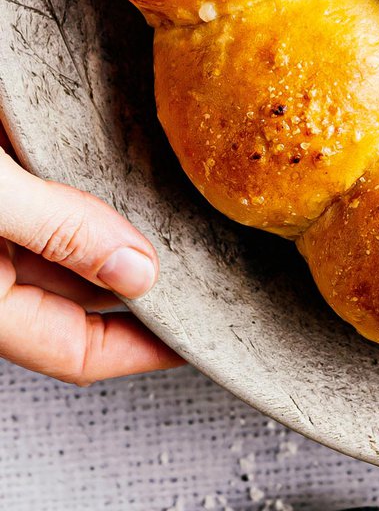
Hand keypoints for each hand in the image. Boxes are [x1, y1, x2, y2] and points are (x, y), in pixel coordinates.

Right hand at [0, 123, 181, 383]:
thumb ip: (58, 231)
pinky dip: (102, 187)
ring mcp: (1, 217)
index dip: (146, 348)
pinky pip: (62, 193)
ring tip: (197, 215)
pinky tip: (147, 166)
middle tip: (219, 261)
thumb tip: (139, 274)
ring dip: (128, 231)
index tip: (207, 333)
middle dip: (147, 283)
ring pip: (76, 243)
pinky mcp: (9, 171)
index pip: (75, 349)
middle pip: (83, 295)